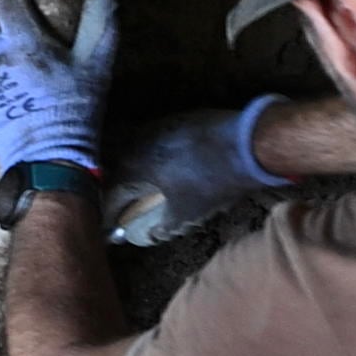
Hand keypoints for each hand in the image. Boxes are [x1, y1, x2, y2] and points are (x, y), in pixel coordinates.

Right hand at [104, 98, 286, 245]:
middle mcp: (137, 142)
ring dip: (128, 162)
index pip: (110, 190)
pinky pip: (152, 136)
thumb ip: (161, 228)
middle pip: (112, 162)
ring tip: (136, 179)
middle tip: (118, 198)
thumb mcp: (185, 213)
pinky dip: (150, 150)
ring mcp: (158, 126)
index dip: (109, 209)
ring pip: (131, 144)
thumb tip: (147, 236)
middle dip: (112, 181)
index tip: (111, 224)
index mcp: (133, 166)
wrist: (247, 144)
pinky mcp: (177, 118)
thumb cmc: (211, 182)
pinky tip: (162, 160)